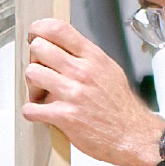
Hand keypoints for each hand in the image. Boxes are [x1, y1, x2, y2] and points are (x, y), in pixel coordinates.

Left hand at [21, 18, 164, 165]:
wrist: (133, 136)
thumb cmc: (121, 108)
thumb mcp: (110, 71)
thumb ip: (88, 58)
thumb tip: (65, 48)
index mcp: (94, 58)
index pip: (58, 29)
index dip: (39, 29)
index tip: (35, 37)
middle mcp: (83, 72)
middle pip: (39, 47)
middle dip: (34, 59)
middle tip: (41, 71)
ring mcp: (73, 93)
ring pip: (32, 73)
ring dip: (32, 86)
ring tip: (42, 95)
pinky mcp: (65, 116)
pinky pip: (31, 107)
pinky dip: (32, 112)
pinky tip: (42, 113)